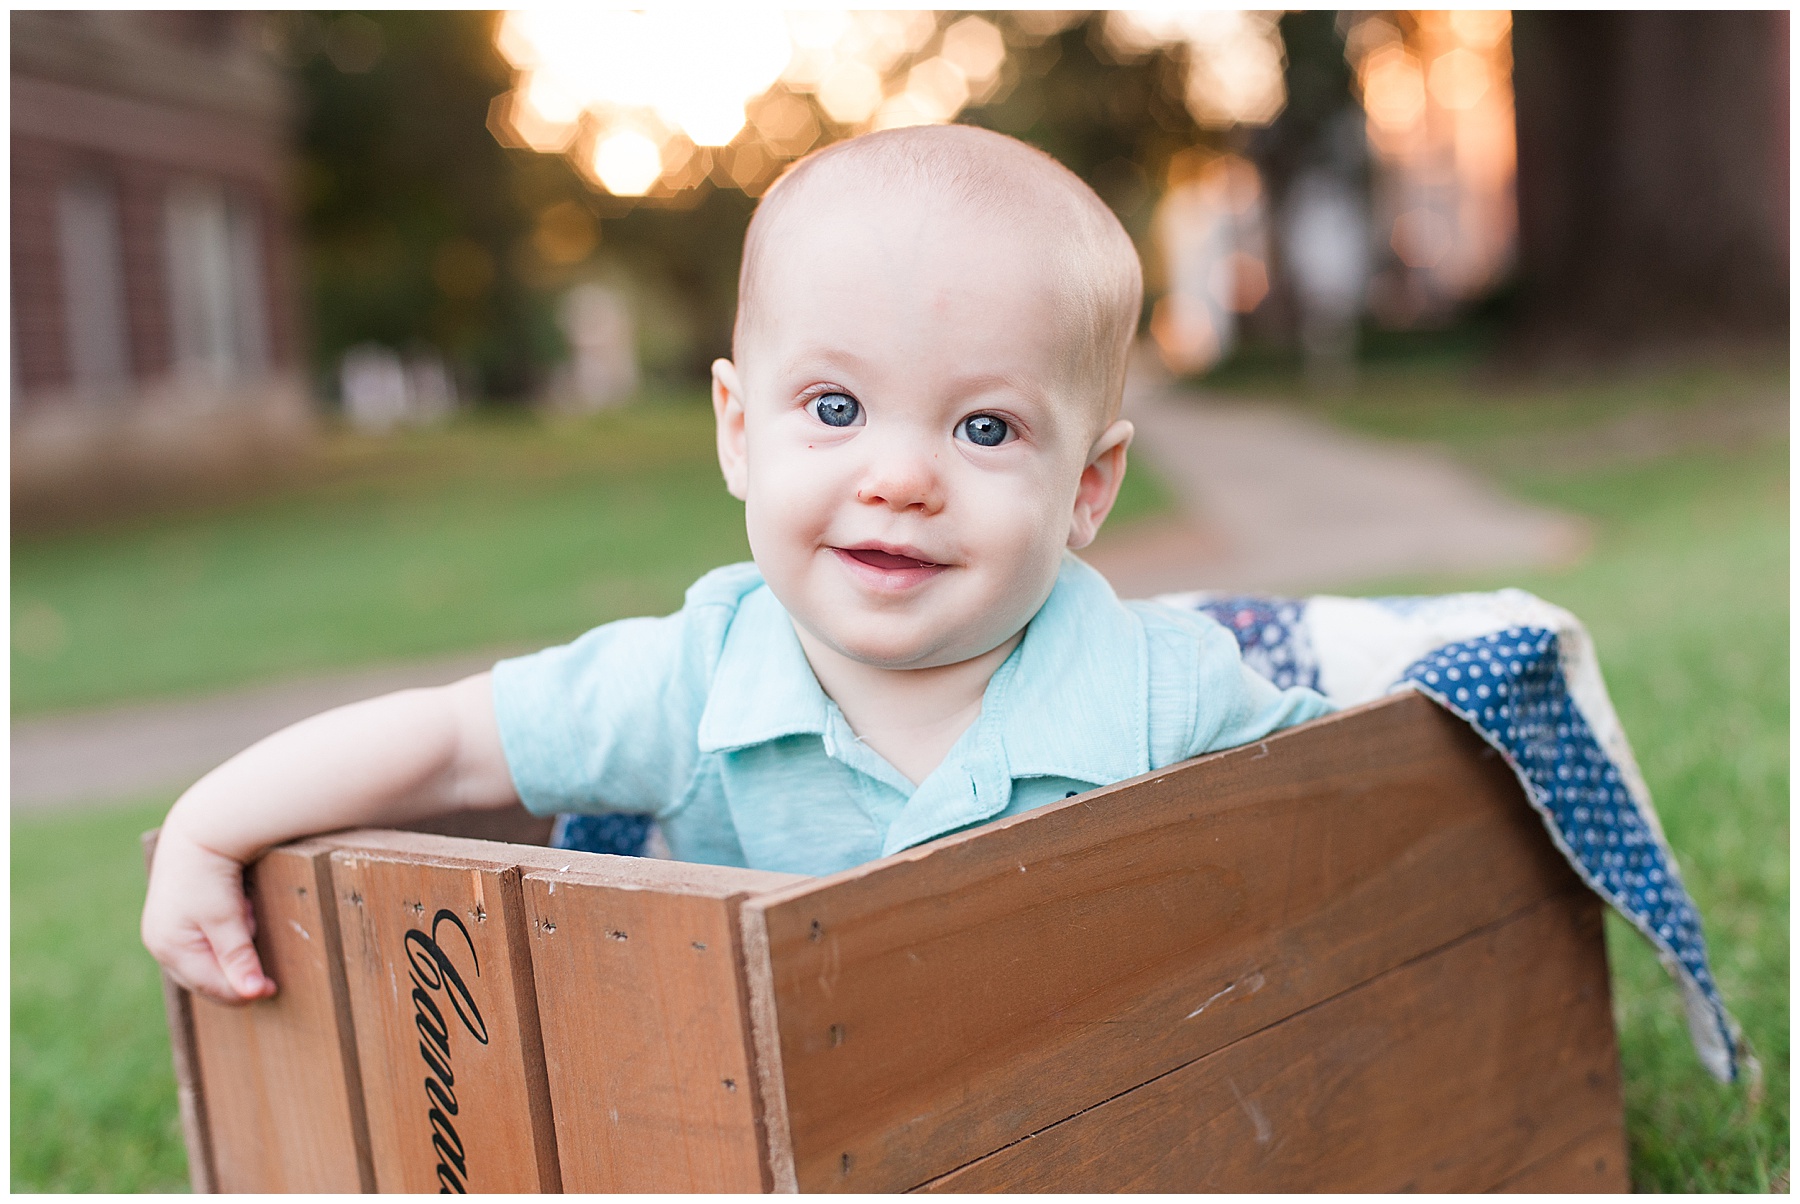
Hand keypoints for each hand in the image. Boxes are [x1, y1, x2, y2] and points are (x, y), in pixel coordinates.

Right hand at [142, 827, 276, 1003]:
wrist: (197, 830)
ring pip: (208, 960)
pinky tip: (238, 908)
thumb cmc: (209, 874)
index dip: (243, 991)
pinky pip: (206, 941)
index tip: (273, 988)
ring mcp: (165, 932)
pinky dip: (227, 932)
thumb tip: (251, 994)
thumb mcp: (227, 917)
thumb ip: (237, 957)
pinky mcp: (176, 919)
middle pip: (206, 978)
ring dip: (233, 945)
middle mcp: (160, 945)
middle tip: (258, 934)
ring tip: (245, 911)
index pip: (210, 986)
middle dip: (236, 964)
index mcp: (168, 948)